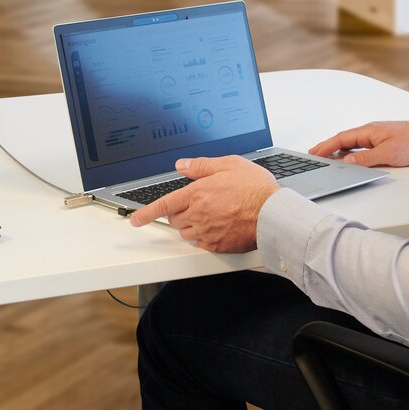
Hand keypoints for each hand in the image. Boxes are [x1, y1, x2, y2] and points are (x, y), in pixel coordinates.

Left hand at [127, 154, 276, 250]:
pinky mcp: (216, 245)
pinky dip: (204, 236)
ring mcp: (206, 232)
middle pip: (175, 219)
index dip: (146, 213)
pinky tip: (219, 226)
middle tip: (197, 204)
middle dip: (180, 212)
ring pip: (186, 233)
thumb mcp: (230, 165)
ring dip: (190, 225)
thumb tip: (182, 165)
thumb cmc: (255, 189)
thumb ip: (202, 165)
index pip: (163, 205)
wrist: (273, 214)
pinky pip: (201, 243)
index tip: (135, 219)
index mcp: (197, 194)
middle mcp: (197, 215)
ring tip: (210, 215)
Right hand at [310, 118, 408, 168]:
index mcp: (368, 131)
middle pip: (344, 139)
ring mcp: (375, 135)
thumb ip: (366, 159)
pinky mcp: (381, 140)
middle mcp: (370, 131)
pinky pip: (360, 145)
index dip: (327, 146)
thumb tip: (347, 162)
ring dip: (337, 148)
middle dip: (327, 145)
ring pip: (351, 142)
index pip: (342, 138)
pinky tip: (346, 156)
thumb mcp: (387, 154)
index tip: (314, 153)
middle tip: (312, 153)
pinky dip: (349, 150)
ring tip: (324, 155)